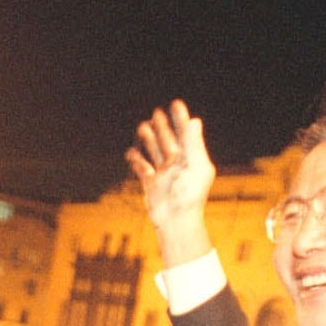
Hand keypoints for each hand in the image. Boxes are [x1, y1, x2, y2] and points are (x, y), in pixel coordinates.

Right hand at [126, 99, 215, 264]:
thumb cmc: (189, 196)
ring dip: (149, 139)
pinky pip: (142, 168)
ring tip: (142, 126)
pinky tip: (131, 152)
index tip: (176, 104)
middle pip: (169, 141)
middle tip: (157, 112)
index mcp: (192, 159)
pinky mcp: (152, 184)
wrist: (175, 222)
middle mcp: (178, 165)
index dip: (181, 119)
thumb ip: (193, 143)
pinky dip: (137, 160)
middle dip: (163, 127)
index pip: (186, 134)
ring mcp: (164, 174)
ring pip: (155, 152)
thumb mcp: (194, 166)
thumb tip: (195, 121)